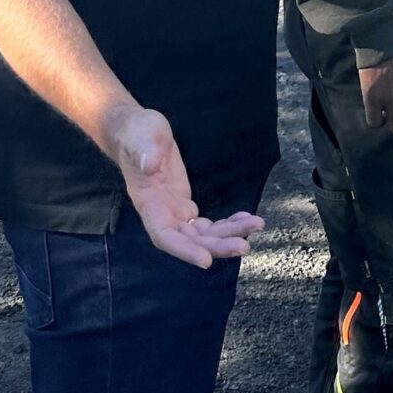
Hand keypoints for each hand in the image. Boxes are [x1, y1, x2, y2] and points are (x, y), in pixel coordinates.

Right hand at [109, 106, 262, 268]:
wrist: (136, 132)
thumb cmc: (137, 133)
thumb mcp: (141, 135)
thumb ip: (144, 151)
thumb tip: (149, 165)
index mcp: (148, 204)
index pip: (164, 236)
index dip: (184, 251)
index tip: (206, 260)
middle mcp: (161, 215)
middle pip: (190, 240)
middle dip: (217, 246)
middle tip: (244, 246)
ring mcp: (174, 212)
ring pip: (202, 235)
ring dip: (228, 235)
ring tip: (256, 226)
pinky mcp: (184, 205)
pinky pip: (206, 224)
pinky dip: (227, 224)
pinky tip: (246, 219)